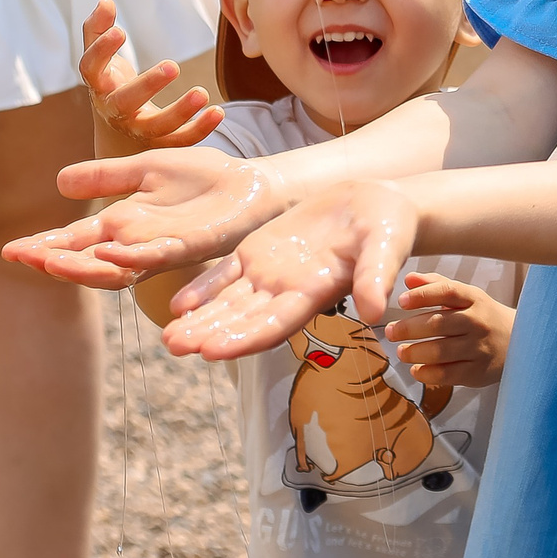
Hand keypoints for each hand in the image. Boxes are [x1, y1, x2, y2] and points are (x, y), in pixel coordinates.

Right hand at [3, 145, 287, 286]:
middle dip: (54, 260)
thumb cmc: (203, 179)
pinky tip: (106, 251)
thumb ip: (106, 177)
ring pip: (116, 267)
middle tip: (22, 258)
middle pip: (87, 260)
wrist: (251, 184)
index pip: (75, 240)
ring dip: (83, 266)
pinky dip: (129, 256)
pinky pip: (156, 256)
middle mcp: (137, 243)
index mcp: (123, 225)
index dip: (44, 245)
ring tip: (51, 262)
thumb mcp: (145, 168)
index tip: (10, 249)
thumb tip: (59, 183)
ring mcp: (162, 249)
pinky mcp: (191, 246)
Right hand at [78, 0, 220, 150]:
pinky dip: (200, 129)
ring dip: (180, 112)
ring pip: (157, 127)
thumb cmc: (111, 86)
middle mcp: (116, 111)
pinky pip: (180, 140)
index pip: (92, 69)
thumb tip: (105, 1)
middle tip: (173, 66)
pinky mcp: (160, 144)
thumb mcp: (100, 60)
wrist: (117, 135)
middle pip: (125, 102)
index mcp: (99, 85)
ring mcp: (138, 130)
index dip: (102, 51)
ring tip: (202, 93)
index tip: (120, 31)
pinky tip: (218, 111)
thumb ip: (98, 29)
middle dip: (147, 85)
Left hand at [161, 181, 420, 360]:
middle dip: (210, 334)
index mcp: (314, 295)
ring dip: (200, 320)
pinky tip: (177, 303)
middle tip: (176, 346)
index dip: (244, 339)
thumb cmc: (388, 228)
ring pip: (227, 302)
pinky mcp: (258, 250)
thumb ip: (376, 278)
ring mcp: (270, 273)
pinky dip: (203, 287)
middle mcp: (286, 292)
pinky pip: (225, 273)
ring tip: (168, 338)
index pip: (274, 324)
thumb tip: (376, 314)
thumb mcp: (386, 249)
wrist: (376, 205)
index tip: (213, 352)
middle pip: (242, 320)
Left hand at [386, 271, 514, 388]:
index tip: (401, 301)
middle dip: (409, 328)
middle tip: (390, 331)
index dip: (422, 295)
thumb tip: (408, 279)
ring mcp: (479, 348)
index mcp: (475, 299)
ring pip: (440, 351)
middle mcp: (478, 322)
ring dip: (414, 352)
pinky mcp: (477, 372)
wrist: (521, 343)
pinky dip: (426, 373)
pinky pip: (446, 374)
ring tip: (401, 351)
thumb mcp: (466, 296)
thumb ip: (436, 285)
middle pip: (438, 324)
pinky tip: (416, 369)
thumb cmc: (483, 316)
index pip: (447, 292)